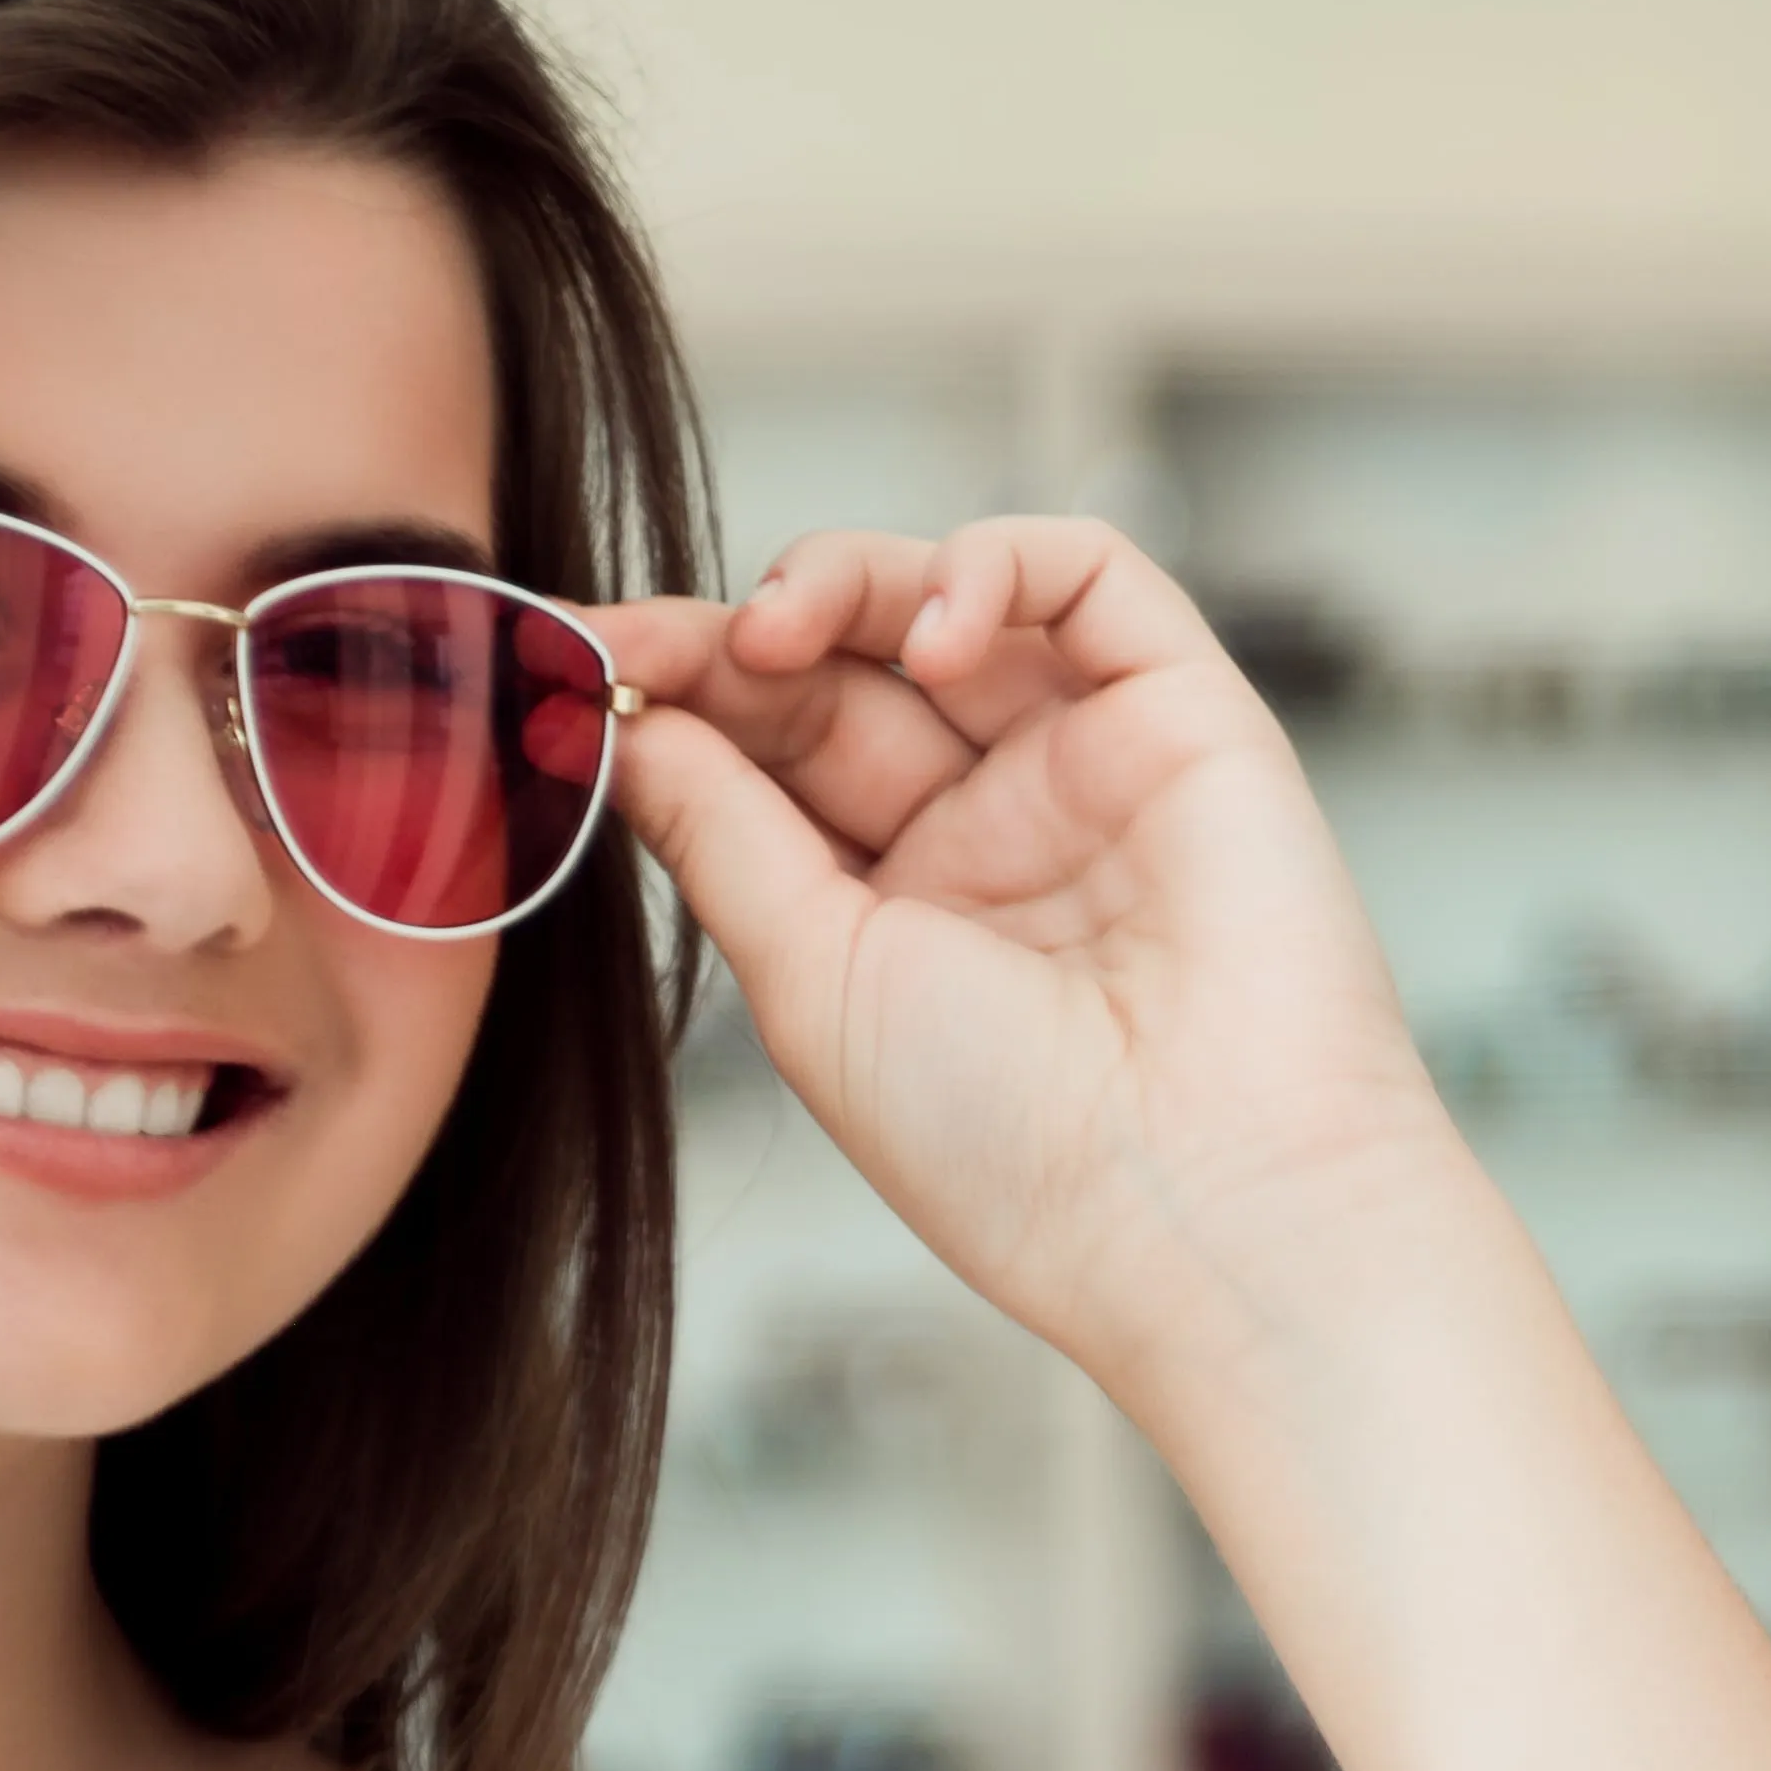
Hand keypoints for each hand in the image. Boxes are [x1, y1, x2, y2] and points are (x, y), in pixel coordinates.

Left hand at [605, 517, 1475, 1398]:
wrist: (1206, 1203)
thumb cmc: (1014, 1142)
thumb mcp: (810, 982)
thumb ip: (719, 835)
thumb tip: (616, 720)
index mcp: (894, 909)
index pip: (767, 754)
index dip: (672, 697)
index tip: (564, 666)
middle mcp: (990, 826)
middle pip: (838, 670)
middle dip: (732, 640)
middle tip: (644, 645)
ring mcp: (1087, 763)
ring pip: (946, 598)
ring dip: (839, 583)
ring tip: (774, 633)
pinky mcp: (1187, 712)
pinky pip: (1091, 580)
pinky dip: (994, 568)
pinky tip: (928, 637)